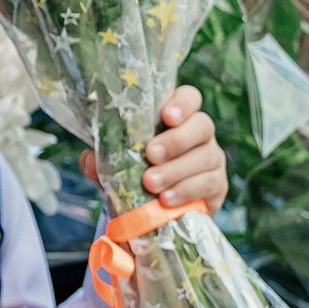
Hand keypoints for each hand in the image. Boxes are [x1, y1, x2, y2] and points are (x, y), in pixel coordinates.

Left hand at [79, 85, 225, 213]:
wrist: (155, 210)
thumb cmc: (136, 173)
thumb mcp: (116, 162)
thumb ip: (102, 157)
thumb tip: (90, 158)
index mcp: (176, 117)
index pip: (189, 97)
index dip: (182, 103)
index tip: (166, 115)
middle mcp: (199, 133)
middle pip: (202, 125)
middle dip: (176, 140)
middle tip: (151, 155)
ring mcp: (212, 158)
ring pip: (205, 156)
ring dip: (176, 171)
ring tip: (151, 184)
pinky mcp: (217, 185)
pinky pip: (209, 184)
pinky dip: (186, 191)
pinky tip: (167, 199)